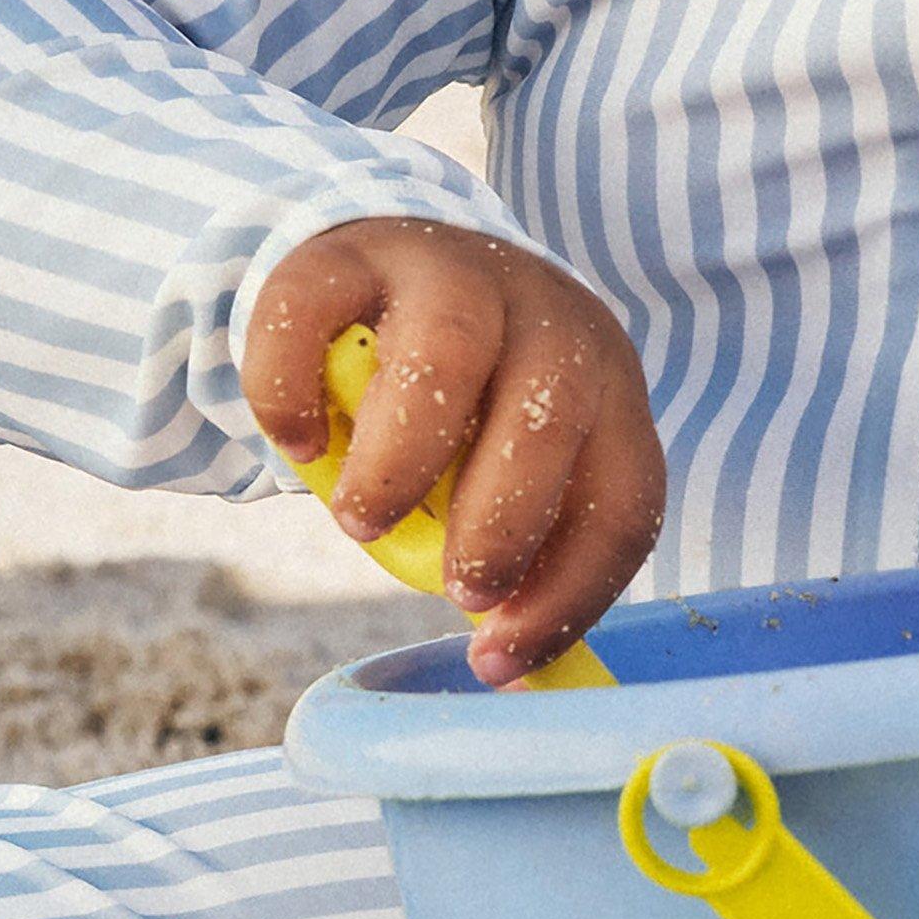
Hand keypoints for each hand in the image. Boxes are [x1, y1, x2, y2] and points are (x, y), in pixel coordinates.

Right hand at [245, 222, 666, 682]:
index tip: (498, 660)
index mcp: (605, 385)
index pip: (622, 498)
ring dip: (402, 459)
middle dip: (501, 523)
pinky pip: (316, 313)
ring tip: (360, 521)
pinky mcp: (348, 253)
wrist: (391, 264)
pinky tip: (296, 446)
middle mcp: (546, 316)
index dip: (570, 592)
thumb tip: (502, 666)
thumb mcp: (509, 462)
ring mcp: (448, 270)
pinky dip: (295, 390)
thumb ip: (514, 544)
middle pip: (548, 418)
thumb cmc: (462, 402)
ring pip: (448, 353)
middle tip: (452, 587)